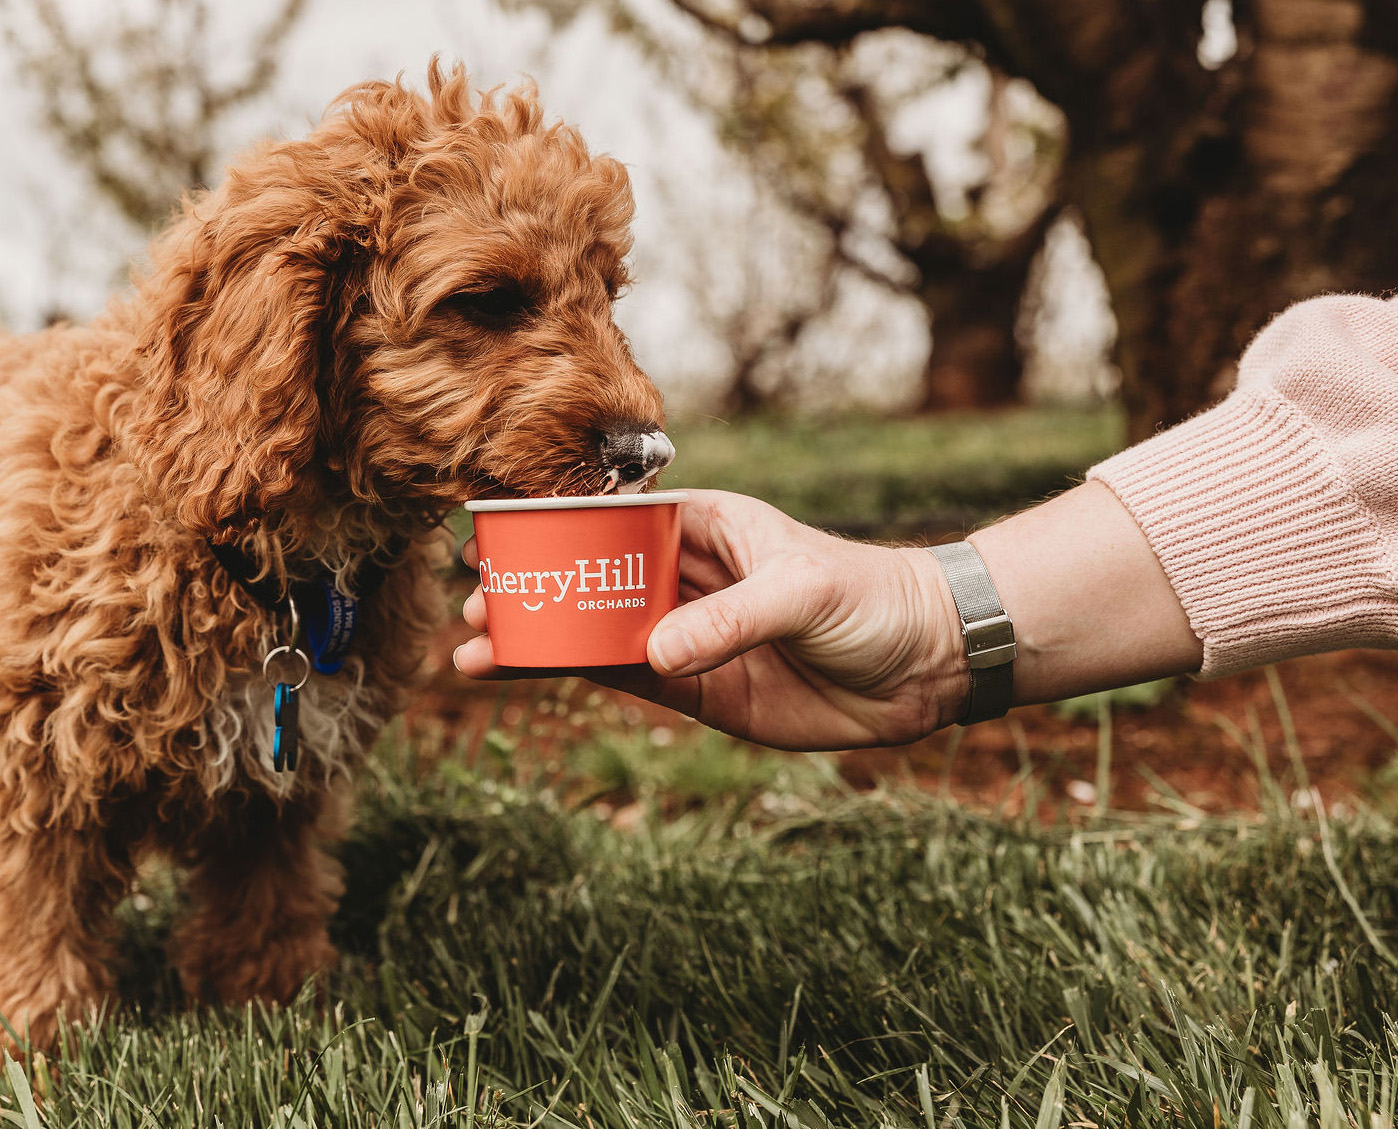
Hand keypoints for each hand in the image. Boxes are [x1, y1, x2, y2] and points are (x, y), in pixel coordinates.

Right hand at [453, 489, 970, 749]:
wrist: (924, 665)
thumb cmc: (873, 599)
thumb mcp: (804, 593)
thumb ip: (732, 620)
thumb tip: (656, 654)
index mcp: (706, 526)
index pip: (615, 520)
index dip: (555, 533)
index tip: (500, 547)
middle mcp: (687, 576)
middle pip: (591, 579)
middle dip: (532, 593)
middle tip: (473, 612)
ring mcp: (689, 634)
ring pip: (597, 633)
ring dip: (540, 641)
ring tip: (475, 656)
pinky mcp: (699, 687)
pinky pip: (628, 679)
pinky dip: (580, 677)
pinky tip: (531, 676)